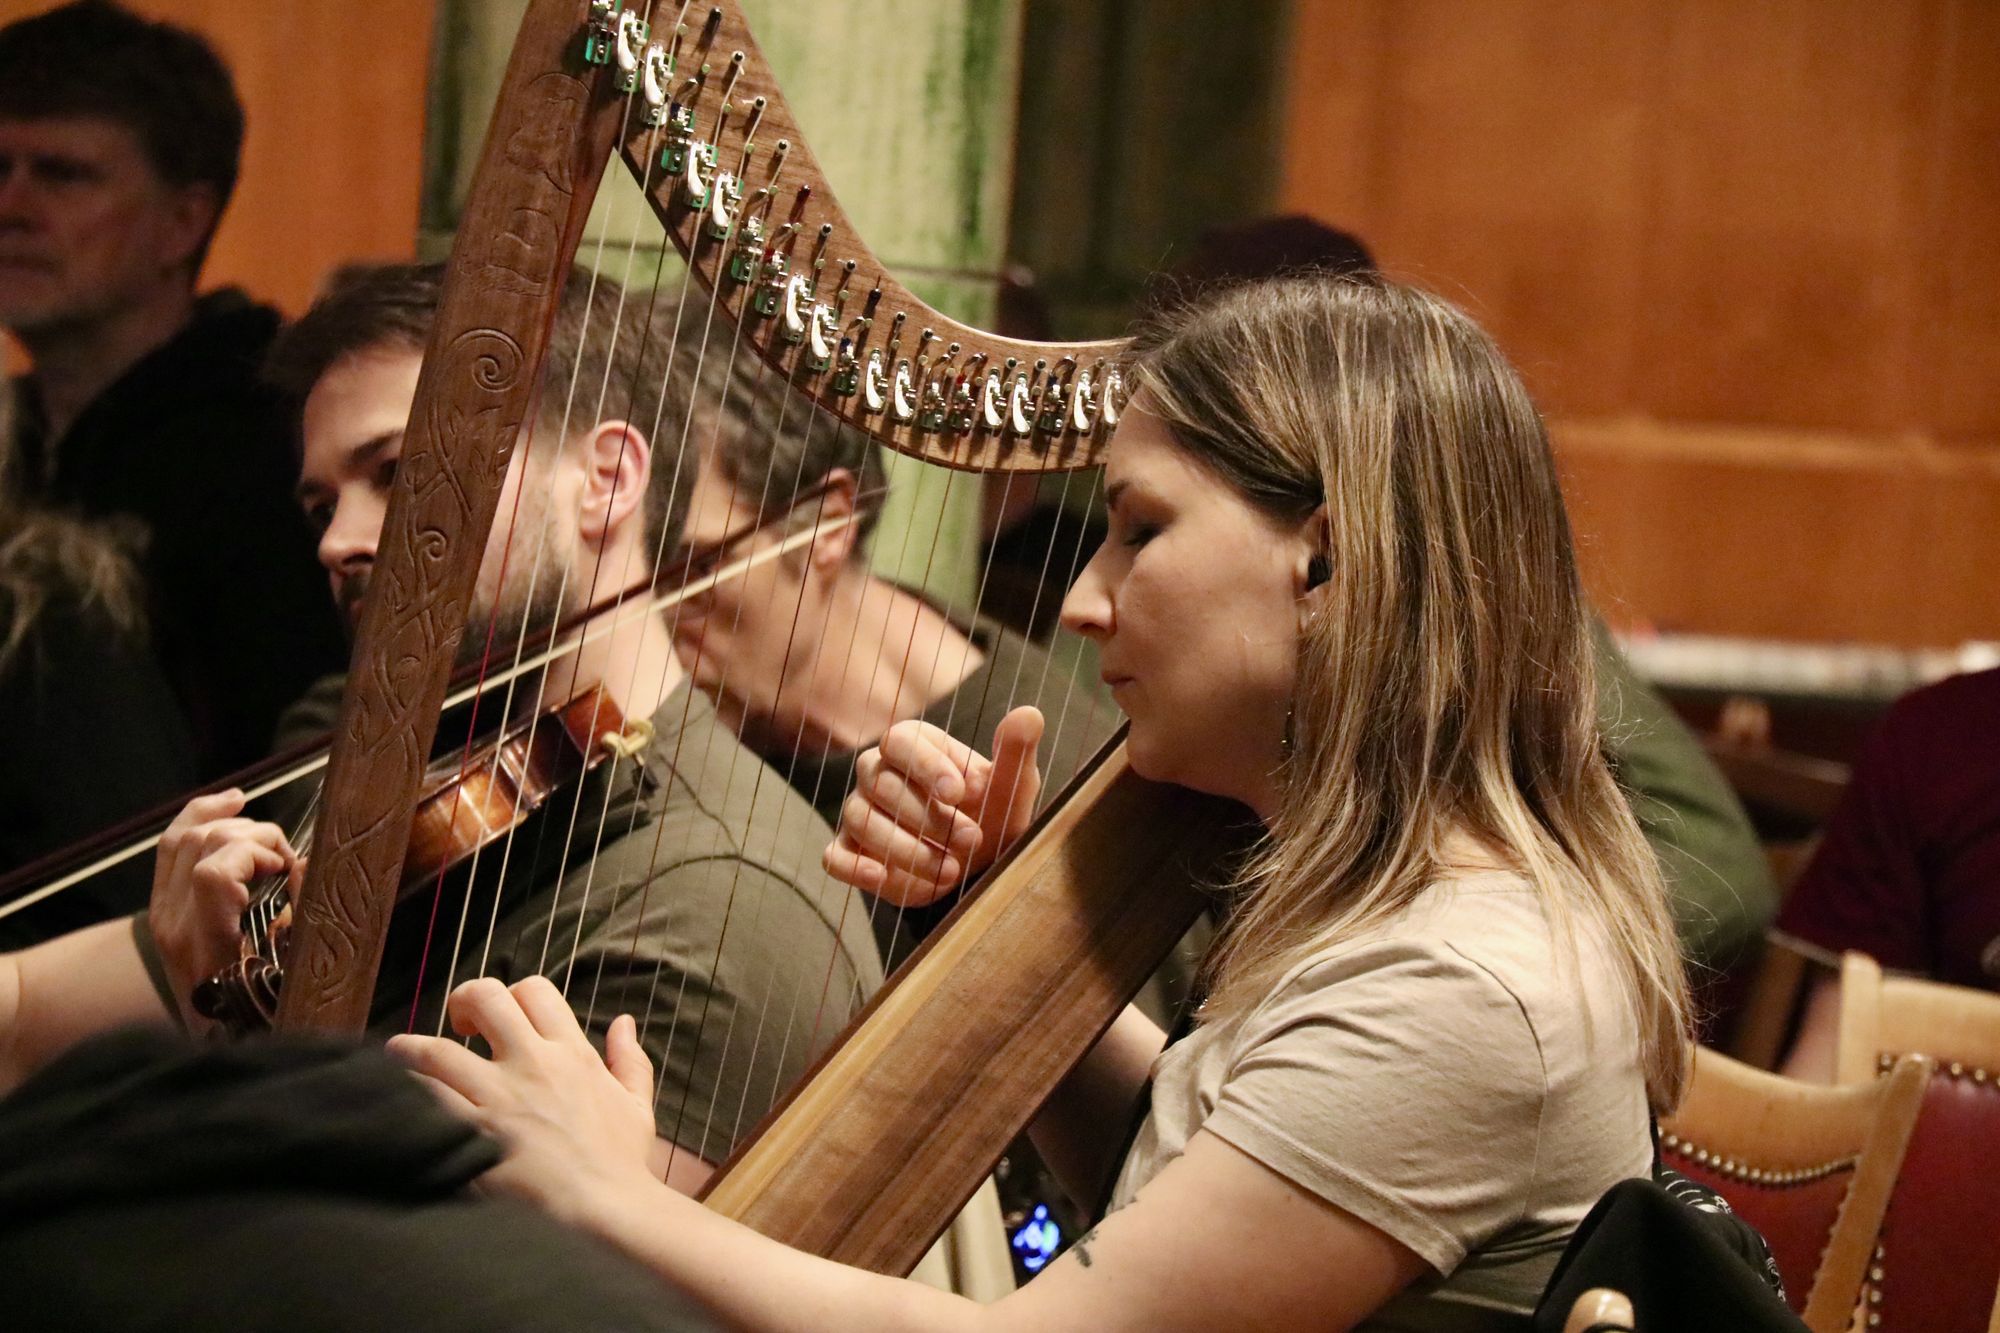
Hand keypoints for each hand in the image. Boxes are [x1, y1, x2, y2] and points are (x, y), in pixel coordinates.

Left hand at [149, 789, 297, 1028]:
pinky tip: (234, 801)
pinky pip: (173, 844)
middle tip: (288, 863)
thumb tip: (303, 868)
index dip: (254, 853)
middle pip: (205, 841)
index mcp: (203, 944)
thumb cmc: (262, 1026)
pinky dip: (203, 815)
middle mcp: (174, 923)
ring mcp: (162, 913)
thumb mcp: (290, 984)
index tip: (288, 869)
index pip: (212, 870)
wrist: (213, 1053)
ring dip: (236, 826)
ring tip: (270, 845)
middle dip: (256, 836)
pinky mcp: (163, 908)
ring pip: (187, 834)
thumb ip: (301, 925)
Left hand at [386, 976, 660, 1229]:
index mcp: (572, 1053)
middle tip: (459, 1024)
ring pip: (437, 1050)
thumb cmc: (621, 1163)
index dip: (513, 993)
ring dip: (412, 1048)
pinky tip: (399, 1097)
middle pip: (486, 999)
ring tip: (400, 1054)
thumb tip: (624, 1022)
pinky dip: (407, 1092)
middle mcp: (532, 1063)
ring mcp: (499, 1097)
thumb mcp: (637, 1105)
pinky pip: (426, 1099)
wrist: (603, 1210)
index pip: (534, 991)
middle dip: (464, 1000)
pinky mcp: (473, 1133)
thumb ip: (630, 1060)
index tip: (504, 1019)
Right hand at [823, 705, 1043, 905]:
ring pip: (862, 820)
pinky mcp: (851, 853)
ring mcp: (860, 812)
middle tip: (971, 839)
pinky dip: (855, 868)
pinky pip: (835, 857)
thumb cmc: (992, 814)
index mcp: (914, 745)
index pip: (902, 741)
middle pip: (882, 784)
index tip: (960, 793)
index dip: (927, 766)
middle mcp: (878, 772)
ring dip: (907, 849)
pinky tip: (883, 877)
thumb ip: (1015, 751)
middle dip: (929, 817)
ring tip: (950, 868)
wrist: (977, 864)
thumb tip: (1029, 715)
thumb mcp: (1010, 786)